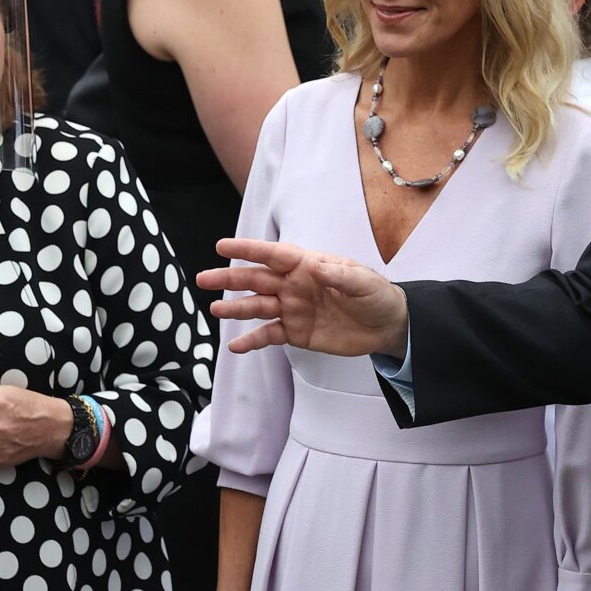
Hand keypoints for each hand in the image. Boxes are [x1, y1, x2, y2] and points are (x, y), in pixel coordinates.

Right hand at [197, 238, 409, 357]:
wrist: (386, 326)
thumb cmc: (376, 296)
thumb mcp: (363, 282)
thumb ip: (339, 274)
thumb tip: (315, 266)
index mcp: (307, 265)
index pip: (273, 255)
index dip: (248, 250)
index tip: (222, 246)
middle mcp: (294, 285)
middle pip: (256, 280)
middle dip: (230, 279)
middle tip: (204, 279)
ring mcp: (292, 309)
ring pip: (257, 306)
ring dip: (236, 308)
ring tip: (215, 309)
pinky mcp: (295, 332)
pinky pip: (268, 335)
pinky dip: (251, 340)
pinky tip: (235, 344)